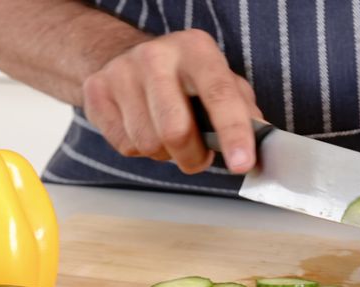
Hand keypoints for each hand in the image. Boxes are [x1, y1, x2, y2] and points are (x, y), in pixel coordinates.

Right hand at [82, 29, 262, 173]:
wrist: (126, 58)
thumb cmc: (185, 78)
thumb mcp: (221, 82)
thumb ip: (244, 111)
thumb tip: (262, 145)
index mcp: (197, 50)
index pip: (219, 95)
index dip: (233, 133)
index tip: (242, 164)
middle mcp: (157, 56)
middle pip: (176, 130)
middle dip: (192, 157)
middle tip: (198, 156)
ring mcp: (122, 71)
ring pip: (148, 143)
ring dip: (165, 154)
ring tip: (168, 135)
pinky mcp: (97, 90)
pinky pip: (124, 146)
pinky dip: (140, 150)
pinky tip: (144, 128)